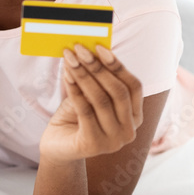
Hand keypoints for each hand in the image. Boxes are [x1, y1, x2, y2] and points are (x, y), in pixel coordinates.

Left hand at [39, 44, 143, 163]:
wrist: (58, 147)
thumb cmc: (75, 118)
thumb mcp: (89, 97)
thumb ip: (96, 81)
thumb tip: (91, 49)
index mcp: (135, 117)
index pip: (134, 86)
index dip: (118, 65)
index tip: (100, 47)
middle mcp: (130, 131)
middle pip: (118, 92)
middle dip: (98, 67)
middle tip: (80, 49)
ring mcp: (114, 141)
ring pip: (101, 100)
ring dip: (83, 75)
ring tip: (69, 58)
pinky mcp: (94, 145)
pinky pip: (84, 110)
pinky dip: (75, 90)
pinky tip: (66, 75)